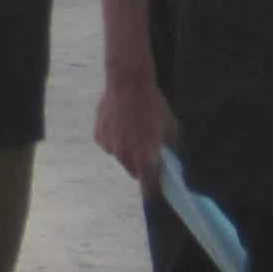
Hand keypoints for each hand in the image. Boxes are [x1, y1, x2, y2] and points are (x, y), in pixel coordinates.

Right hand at [93, 68, 179, 190]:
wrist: (127, 82)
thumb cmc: (153, 105)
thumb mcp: (171, 126)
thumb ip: (172, 148)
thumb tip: (173, 159)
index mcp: (144, 158)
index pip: (148, 188)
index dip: (154, 190)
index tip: (158, 187)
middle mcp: (125, 157)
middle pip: (134, 172)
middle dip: (142, 166)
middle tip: (148, 149)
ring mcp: (110, 148)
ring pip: (121, 157)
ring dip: (128, 151)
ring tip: (133, 130)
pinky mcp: (99, 137)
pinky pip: (110, 145)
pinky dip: (116, 139)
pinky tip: (120, 122)